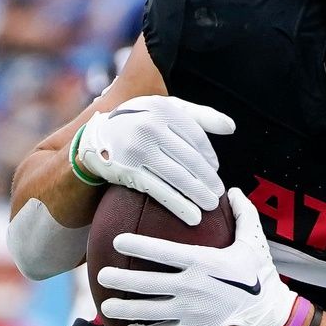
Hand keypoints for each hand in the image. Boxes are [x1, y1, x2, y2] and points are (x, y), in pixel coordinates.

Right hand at [73, 96, 234, 224]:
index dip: (209, 156)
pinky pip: (159, 191)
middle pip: (190, 158)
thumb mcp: (164, 110)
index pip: (196, 136)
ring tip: (211, 206)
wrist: (94, 139)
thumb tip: (231, 127)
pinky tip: (193, 216)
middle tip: (218, 194)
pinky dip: (179, 205)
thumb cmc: (138, 124)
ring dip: (199, 194)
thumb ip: (198, 115)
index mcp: (163, 109)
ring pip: (178, 176)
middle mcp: (150, 125)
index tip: (215, 171)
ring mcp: (138, 148)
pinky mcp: (128, 170)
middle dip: (208, 179)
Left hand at [96, 187, 307, 325]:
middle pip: (148, 283)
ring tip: (106, 305)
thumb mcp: (254, 242)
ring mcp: (190, 311)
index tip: (117, 241)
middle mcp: (191, 287)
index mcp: (202, 262)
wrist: (270, 318)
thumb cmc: (261, 277)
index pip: (162, 252)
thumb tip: (233, 190)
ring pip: (150, 310)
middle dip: (122, 279)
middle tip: (102, 274)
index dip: (137, 245)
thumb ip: (243, 214)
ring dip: (126, 308)